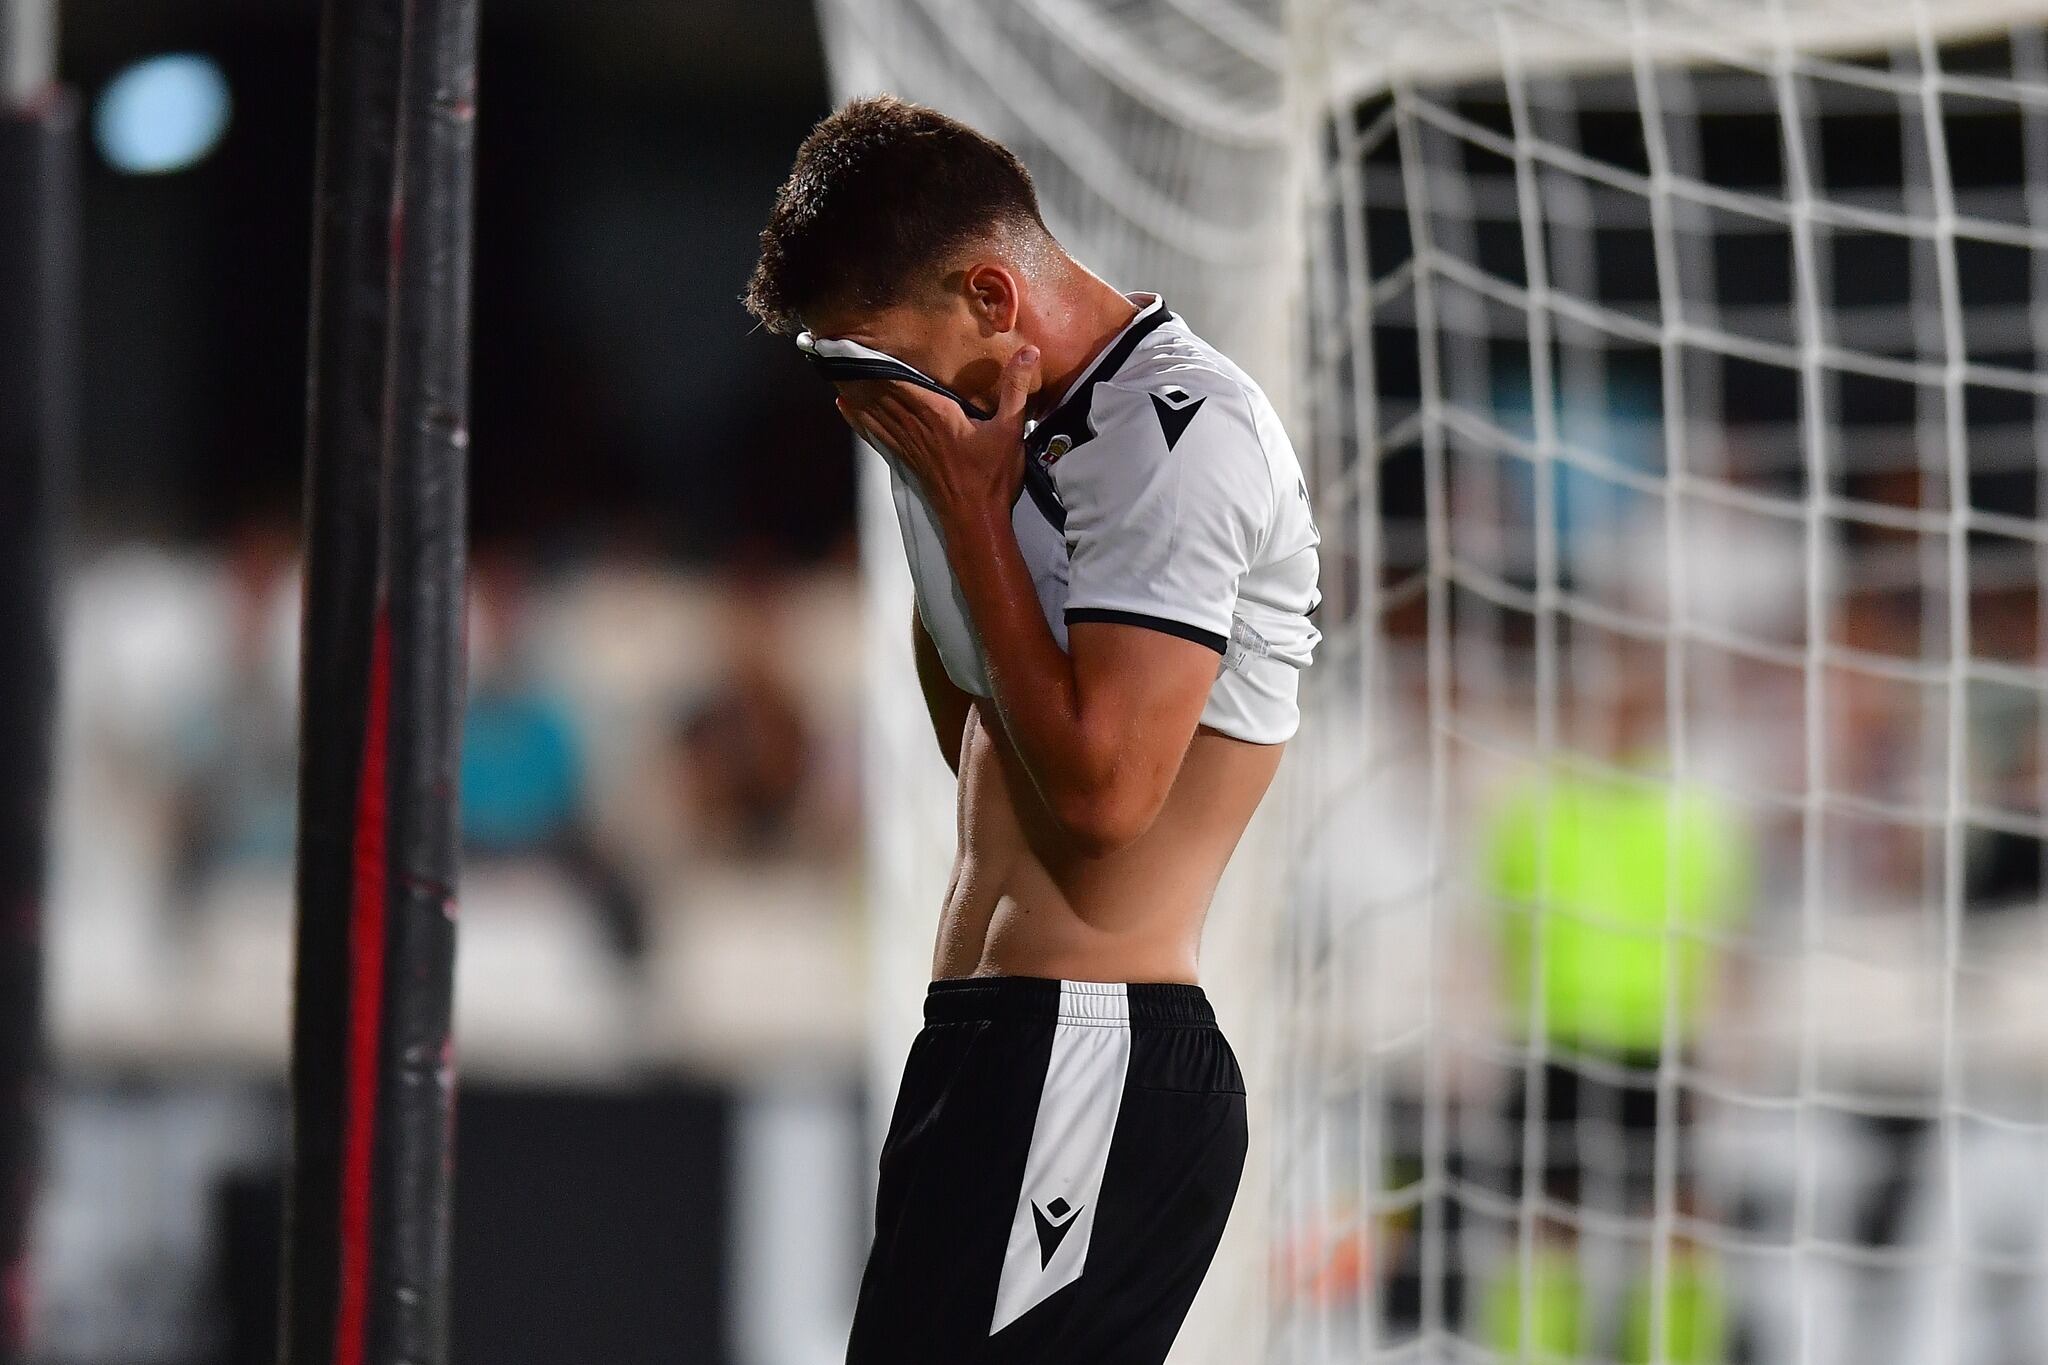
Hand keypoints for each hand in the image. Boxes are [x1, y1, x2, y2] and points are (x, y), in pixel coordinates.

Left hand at [835, 345, 1040, 525]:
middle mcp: (916, 427)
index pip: (900, 382)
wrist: (975, 521)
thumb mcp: (1010, 430)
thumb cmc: (992, 478)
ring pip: (874, 411)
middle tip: (838, 348)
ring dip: (855, 391)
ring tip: (834, 369)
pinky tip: (844, 408)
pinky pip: (877, 434)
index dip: (877, 362)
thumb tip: (1028, 351)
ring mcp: (908, 446)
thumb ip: (1015, 390)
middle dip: (860, 371)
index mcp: (937, 415)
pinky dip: (858, 419)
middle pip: (881, 394)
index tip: (857, 343)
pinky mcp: (907, 460)